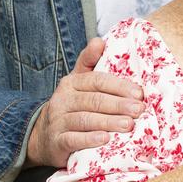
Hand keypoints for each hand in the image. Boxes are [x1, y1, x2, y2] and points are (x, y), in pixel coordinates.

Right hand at [27, 38, 144, 167]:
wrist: (43, 137)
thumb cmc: (71, 107)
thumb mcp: (78, 83)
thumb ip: (89, 62)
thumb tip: (99, 40)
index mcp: (71, 82)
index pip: (97, 80)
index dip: (119, 86)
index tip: (139, 93)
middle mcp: (63, 99)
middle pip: (93, 100)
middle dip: (118, 104)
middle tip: (139, 109)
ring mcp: (58, 120)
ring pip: (85, 119)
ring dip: (108, 122)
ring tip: (128, 125)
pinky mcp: (56, 141)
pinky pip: (73, 139)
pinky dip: (90, 139)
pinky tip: (105, 140)